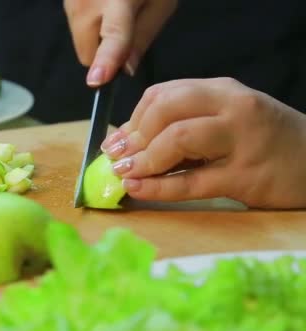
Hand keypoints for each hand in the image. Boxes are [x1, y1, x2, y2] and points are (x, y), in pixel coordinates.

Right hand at [64, 0, 176, 85]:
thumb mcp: (161, 4)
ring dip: (96, 40)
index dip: (106, 58)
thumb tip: (125, 69)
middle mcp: (88, 1)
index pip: (113, 34)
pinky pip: (75, 29)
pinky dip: (89, 27)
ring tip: (114, 13)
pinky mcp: (65, 1)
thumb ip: (144, 36)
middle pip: (87, 52)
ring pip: (80, 43)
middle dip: (104, 54)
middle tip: (125, 32)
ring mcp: (71, 1)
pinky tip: (103, 7)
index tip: (97, 80)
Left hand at [101, 77, 305, 208]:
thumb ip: (184, 122)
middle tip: (117, 158)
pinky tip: (138, 189)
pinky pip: (190, 182)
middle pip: (165, 109)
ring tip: (125, 173)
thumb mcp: (225, 118)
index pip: (164, 93)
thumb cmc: (263, 141)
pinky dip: (157, 186)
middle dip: (133, 135)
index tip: (116, 141)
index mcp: (221, 91)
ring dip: (143, 159)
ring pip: (177, 139)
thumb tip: (127, 142)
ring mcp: (240, 140)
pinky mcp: (245, 177)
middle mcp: (231, 107)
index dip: (132, 118)